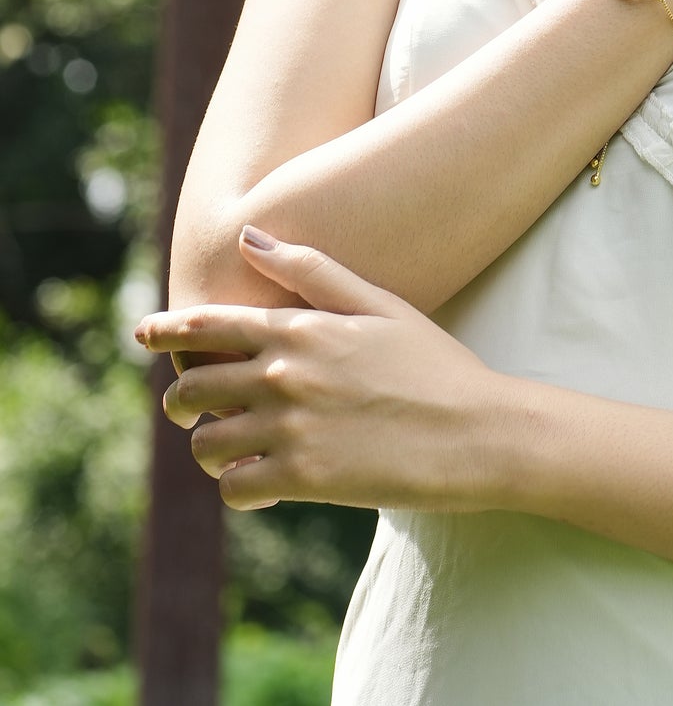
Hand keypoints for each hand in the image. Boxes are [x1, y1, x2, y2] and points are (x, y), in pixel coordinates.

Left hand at [134, 228, 519, 512]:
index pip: (209, 324)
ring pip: (206, 444)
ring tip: (231, 448)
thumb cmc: (434, 363)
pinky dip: (239, 487)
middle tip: (191, 409)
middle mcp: (286, 375)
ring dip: (210, 446)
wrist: (478, 431)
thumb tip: (248, 235)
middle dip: (183, 399)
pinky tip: (261, 481)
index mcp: (301, 328)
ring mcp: (291, 430)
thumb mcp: (380, 304)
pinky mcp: (302, 480)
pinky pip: (235, 489)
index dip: (166, 328)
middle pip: (194, 387)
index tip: (143, 333)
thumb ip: (312, 269)